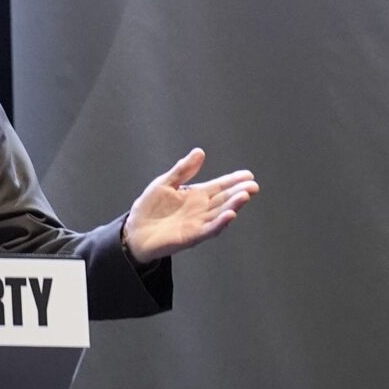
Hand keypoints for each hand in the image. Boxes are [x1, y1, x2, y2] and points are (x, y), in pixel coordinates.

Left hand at [122, 148, 257, 261]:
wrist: (135, 231)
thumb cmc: (149, 207)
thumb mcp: (165, 183)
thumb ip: (183, 169)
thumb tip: (200, 152)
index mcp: (196, 195)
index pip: (219, 186)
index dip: (233, 180)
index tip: (248, 174)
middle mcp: (201, 209)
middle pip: (224, 199)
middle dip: (239, 192)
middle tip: (253, 185)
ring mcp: (198, 223)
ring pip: (220, 214)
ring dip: (233, 205)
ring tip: (245, 196)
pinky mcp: (192, 236)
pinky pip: (209, 229)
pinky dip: (220, 223)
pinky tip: (230, 215)